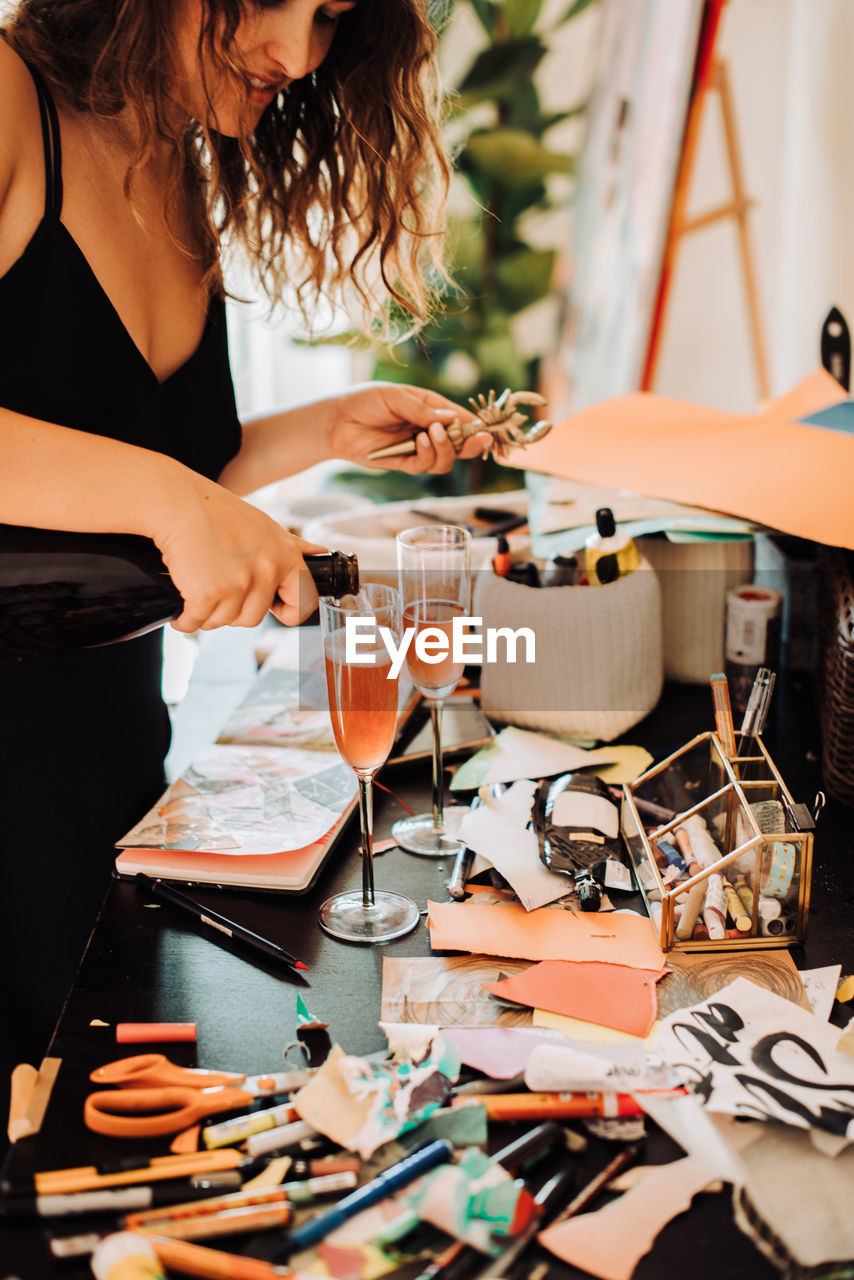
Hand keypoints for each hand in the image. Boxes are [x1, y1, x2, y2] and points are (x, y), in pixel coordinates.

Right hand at [156, 479, 325, 631]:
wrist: (178, 503)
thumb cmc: (217, 512)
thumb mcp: (266, 526)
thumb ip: (293, 546)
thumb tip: (320, 552)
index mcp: (285, 556)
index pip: (302, 602)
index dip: (286, 610)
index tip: (271, 606)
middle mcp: (266, 572)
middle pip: (253, 618)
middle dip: (233, 611)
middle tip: (218, 591)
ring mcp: (238, 585)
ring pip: (224, 622)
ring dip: (208, 615)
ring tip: (197, 594)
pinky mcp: (208, 594)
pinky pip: (196, 623)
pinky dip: (185, 621)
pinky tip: (182, 610)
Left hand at [328, 382, 492, 473]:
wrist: (336, 420)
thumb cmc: (364, 400)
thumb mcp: (394, 396)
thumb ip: (421, 409)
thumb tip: (450, 419)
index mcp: (430, 408)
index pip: (460, 418)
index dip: (475, 424)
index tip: (486, 428)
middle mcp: (428, 430)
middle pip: (460, 444)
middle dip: (473, 444)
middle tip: (481, 440)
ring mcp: (417, 448)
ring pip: (445, 459)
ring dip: (446, 449)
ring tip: (433, 433)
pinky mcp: (404, 463)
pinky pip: (424, 466)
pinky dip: (428, 455)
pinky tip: (421, 440)